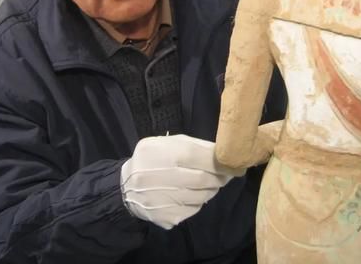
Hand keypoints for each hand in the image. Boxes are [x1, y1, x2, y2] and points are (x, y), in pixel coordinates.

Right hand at [120, 134, 243, 229]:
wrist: (126, 188)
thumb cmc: (152, 159)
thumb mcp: (167, 143)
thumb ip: (195, 145)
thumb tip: (223, 152)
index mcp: (165, 154)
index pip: (203, 158)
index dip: (222, 162)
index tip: (234, 164)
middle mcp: (165, 178)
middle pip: (206, 180)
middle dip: (220, 177)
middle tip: (226, 174)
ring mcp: (166, 200)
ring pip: (203, 196)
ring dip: (210, 189)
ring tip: (206, 183)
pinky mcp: (168, 217)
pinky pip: (193, 209)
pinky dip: (197, 201)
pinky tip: (189, 195)